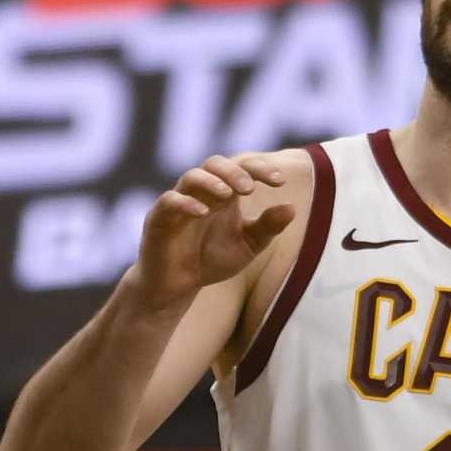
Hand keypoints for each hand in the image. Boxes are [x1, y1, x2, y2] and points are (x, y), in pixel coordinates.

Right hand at [133, 154, 293, 308]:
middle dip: (234, 171)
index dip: (260, 169)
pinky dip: (185, 203)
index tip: (280, 182)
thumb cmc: (211, 260)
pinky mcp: (159, 218)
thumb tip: (291, 208)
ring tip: (228, 194)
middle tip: (250, 188)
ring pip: (191, 176)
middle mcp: (201, 192)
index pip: (241, 168)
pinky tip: (202, 212)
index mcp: (224, 193)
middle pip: (214, 163)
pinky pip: (169, 200)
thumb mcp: (247, 246)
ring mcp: (179, 202)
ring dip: (211, 181)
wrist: (177, 287)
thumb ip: (267, 227)